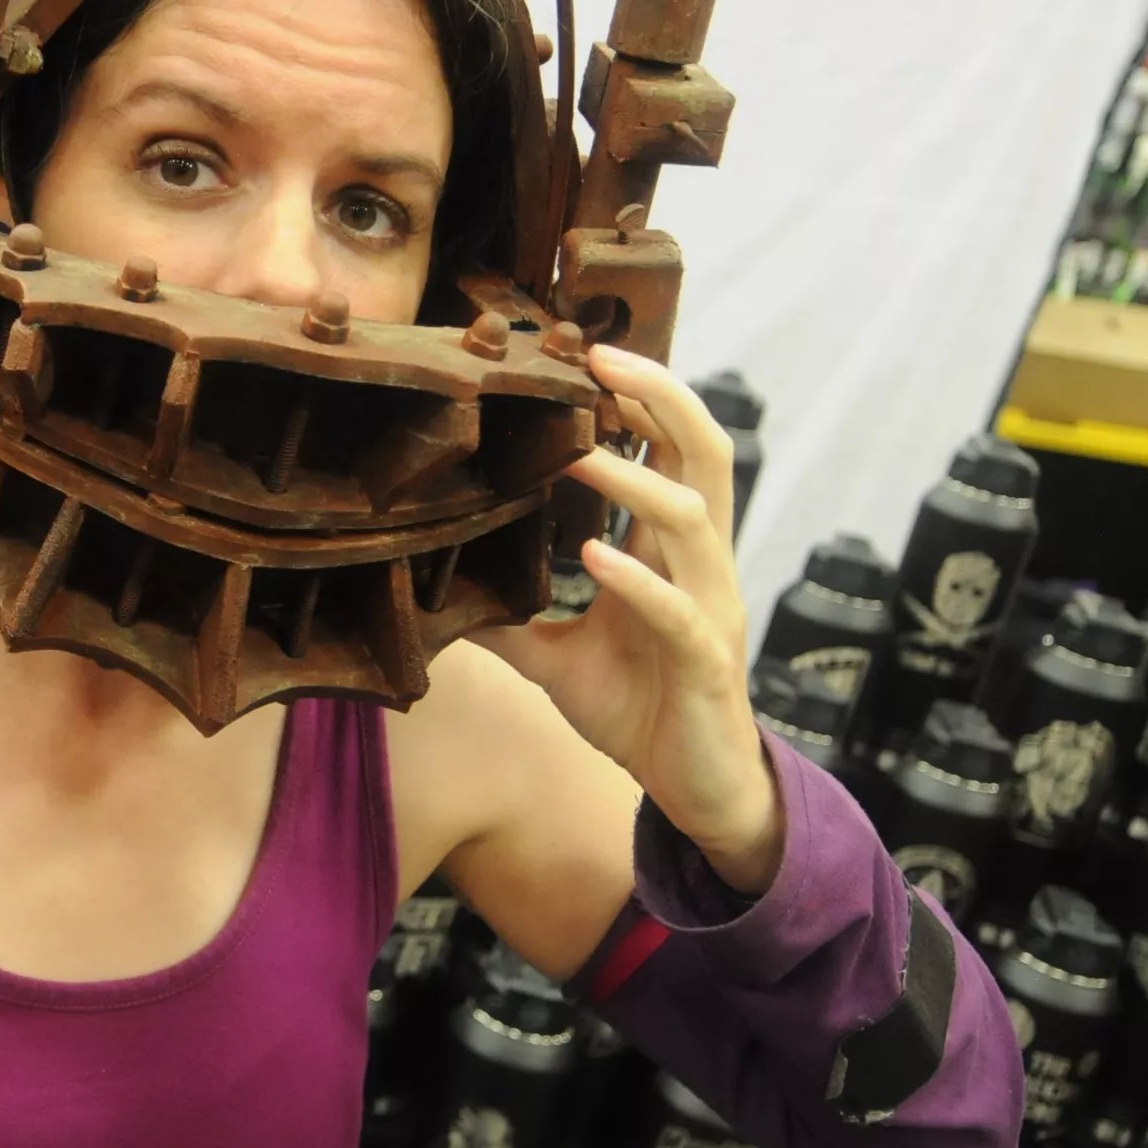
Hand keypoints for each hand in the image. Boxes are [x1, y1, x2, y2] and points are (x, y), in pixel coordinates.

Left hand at [472, 343, 782, 894]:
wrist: (695, 792)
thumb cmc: (638, 712)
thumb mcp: (557, 659)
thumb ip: (509, 619)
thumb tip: (437, 595)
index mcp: (672, 552)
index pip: (673, 449)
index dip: (643, 397)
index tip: (588, 355)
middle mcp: (700, 566)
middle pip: (706, 452)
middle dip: (661, 398)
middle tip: (602, 360)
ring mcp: (710, 611)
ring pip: (692, 519)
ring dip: (634, 480)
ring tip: (578, 450)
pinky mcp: (707, 664)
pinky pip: (678, 612)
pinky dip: (637, 580)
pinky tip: (595, 558)